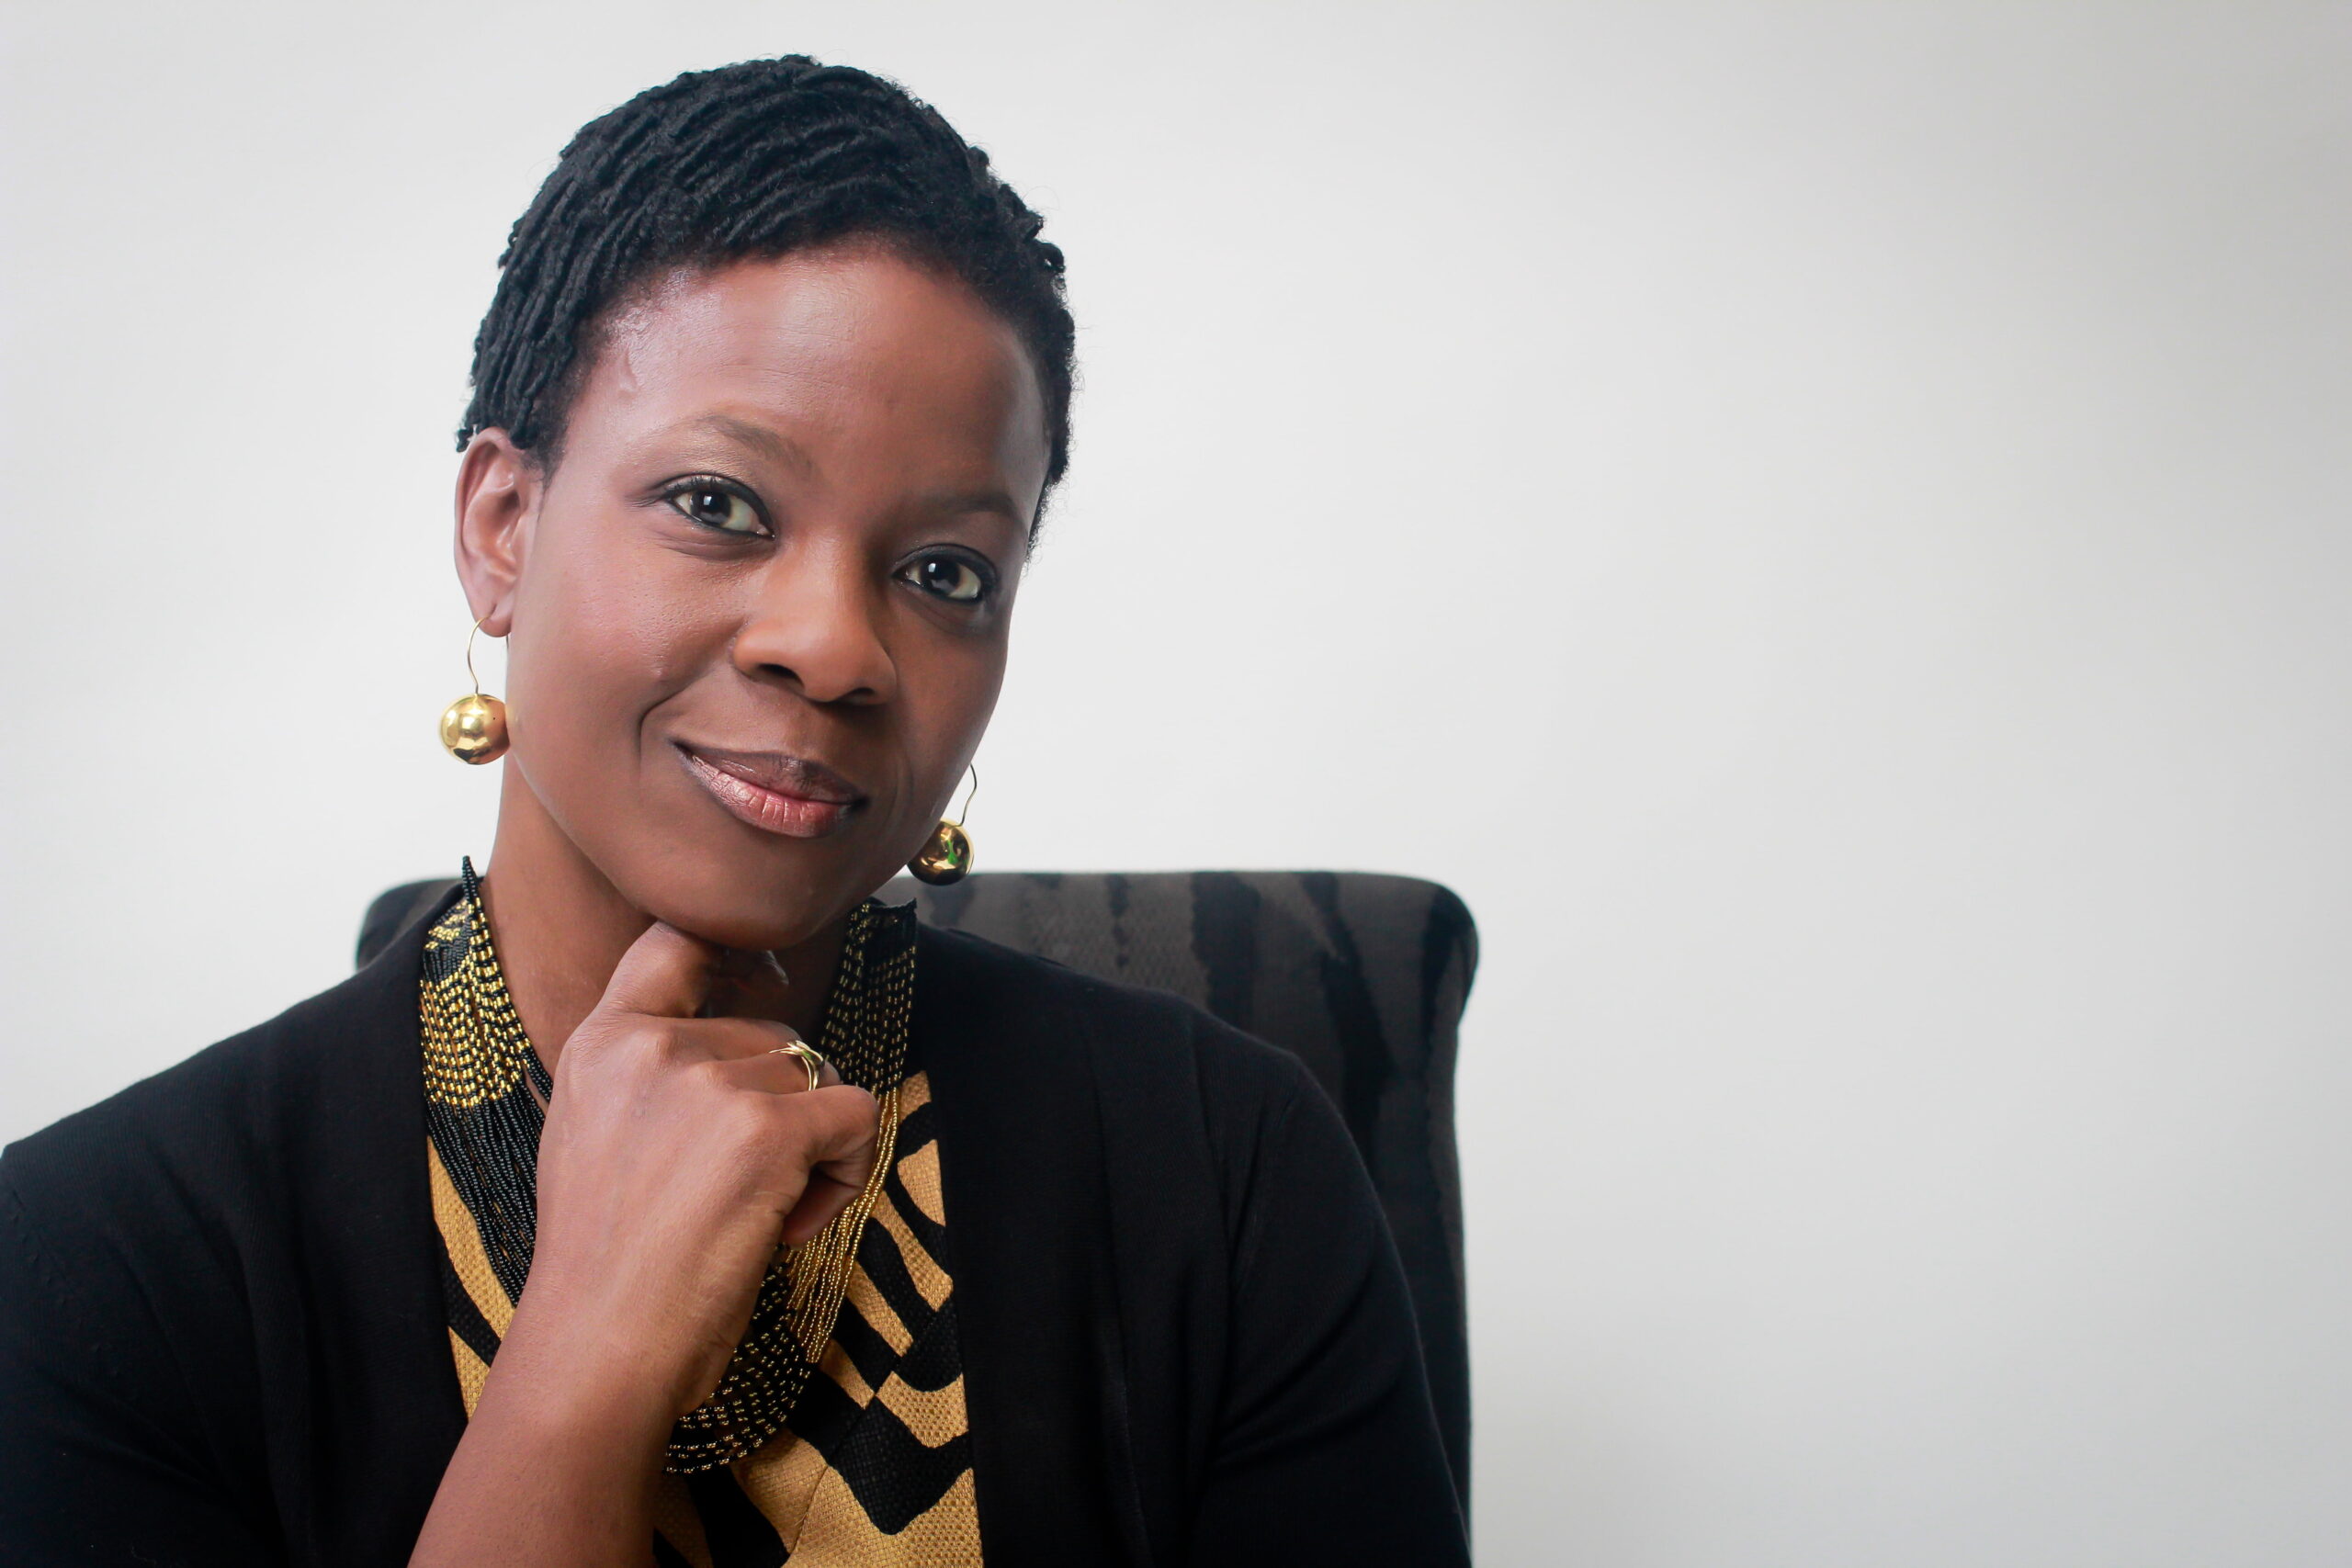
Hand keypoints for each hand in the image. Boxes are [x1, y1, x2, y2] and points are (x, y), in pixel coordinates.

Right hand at [511, 920, 879, 1421]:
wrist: (598, 1345)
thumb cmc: (603, 1264)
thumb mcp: (590, 1133)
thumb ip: (648, 1077)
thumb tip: (733, 1053)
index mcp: (602, 1042)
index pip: (678, 942)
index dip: (741, 955)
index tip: (766, 987)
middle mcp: (653, 1047)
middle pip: (773, 1037)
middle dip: (782, 1108)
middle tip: (743, 1192)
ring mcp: (710, 1084)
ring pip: (817, 1079)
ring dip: (814, 1149)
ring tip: (762, 1216)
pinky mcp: (767, 1130)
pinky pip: (857, 1117)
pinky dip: (847, 1172)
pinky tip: (793, 1225)